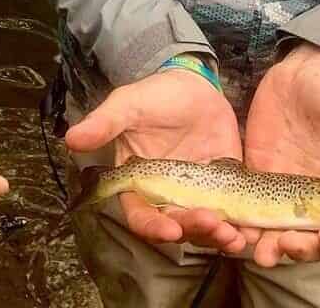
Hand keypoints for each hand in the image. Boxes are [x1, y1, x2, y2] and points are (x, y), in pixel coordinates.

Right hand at [64, 70, 248, 253]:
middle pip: (176, 225)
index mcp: (139, 181)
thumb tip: (70, 139)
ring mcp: (197, 194)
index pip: (140, 214)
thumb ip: (103, 123)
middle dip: (193, 230)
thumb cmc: (154, 94)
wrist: (192, 82)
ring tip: (235, 236)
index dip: (153, 226)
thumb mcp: (128, 104)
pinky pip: (231, 214)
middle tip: (212, 224)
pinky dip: (240, 226)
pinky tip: (249, 230)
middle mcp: (167, 195)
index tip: (170, 228)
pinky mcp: (225, 188)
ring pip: (205, 226)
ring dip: (218, 236)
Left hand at [243, 42, 319, 267]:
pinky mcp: (256, 175)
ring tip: (255, 249)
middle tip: (284, 246)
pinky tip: (227, 228)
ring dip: (266, 245)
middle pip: (307, 240)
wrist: (304, 71)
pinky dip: (239, 223)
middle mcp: (316, 201)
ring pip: (275, 232)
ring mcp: (284, 191)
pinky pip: (246, 207)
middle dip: (297, 250)